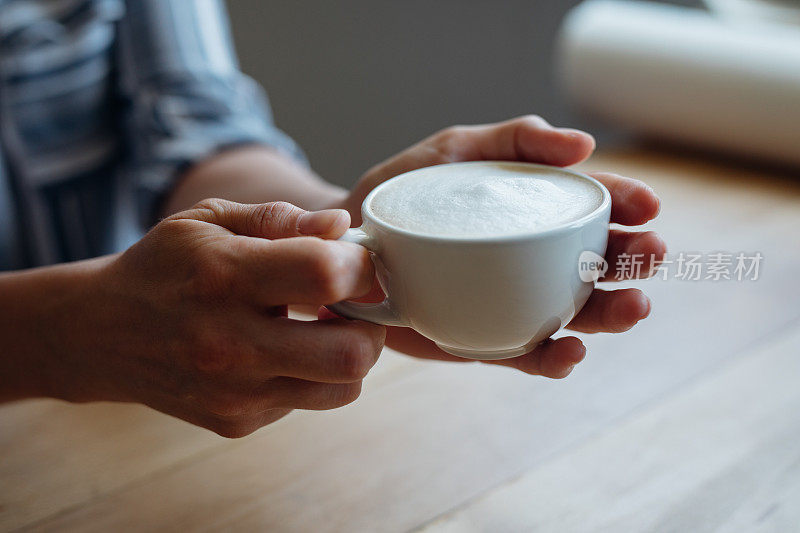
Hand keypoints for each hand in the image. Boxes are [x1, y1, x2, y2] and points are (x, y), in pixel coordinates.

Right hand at [46, 200, 384, 436]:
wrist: (101, 334)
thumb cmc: (164, 266)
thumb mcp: (209, 220)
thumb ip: (280, 218)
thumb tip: (341, 226)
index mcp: (223, 277)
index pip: (325, 274)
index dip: (360, 265)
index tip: (356, 259)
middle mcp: (229, 344)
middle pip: (352, 353)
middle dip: (372, 324)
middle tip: (352, 303)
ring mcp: (234, 393)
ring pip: (343, 388)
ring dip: (349, 354)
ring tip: (322, 327)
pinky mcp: (237, 422)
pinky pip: (308, 401)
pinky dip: (311, 375)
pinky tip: (280, 351)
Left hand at [329, 115, 665, 377]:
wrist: (350, 245)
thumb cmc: (407, 192)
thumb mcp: (456, 150)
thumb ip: (512, 140)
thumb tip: (582, 144)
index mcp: (537, 208)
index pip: (594, 204)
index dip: (628, 203)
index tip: (648, 206)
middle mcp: (536, 257)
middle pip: (599, 261)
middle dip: (633, 259)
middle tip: (650, 255)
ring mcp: (516, 300)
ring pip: (578, 313)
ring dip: (611, 313)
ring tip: (632, 307)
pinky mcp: (488, 337)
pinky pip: (529, 353)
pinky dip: (555, 358)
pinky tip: (570, 351)